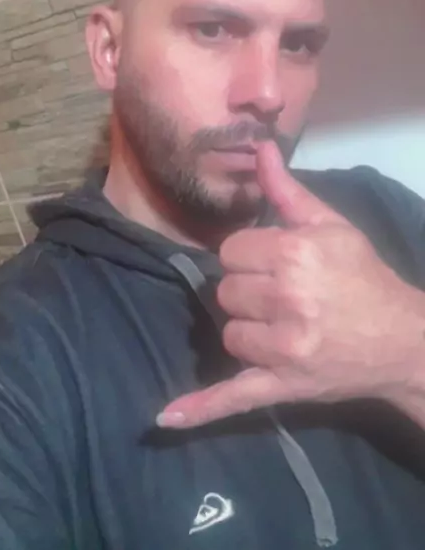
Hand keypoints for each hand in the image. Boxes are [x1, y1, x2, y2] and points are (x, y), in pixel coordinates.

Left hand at [158, 141, 423, 427]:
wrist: (402, 338)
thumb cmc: (364, 275)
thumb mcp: (332, 226)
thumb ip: (287, 191)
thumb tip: (259, 147)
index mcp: (294, 255)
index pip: (231, 252)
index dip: (248, 256)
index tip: (271, 262)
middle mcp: (286, 298)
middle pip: (225, 291)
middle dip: (247, 291)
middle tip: (281, 294)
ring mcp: (284, 347)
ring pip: (227, 333)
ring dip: (246, 328)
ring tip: (281, 325)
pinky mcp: (282, 384)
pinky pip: (233, 396)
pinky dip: (199, 408)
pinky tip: (164, 417)